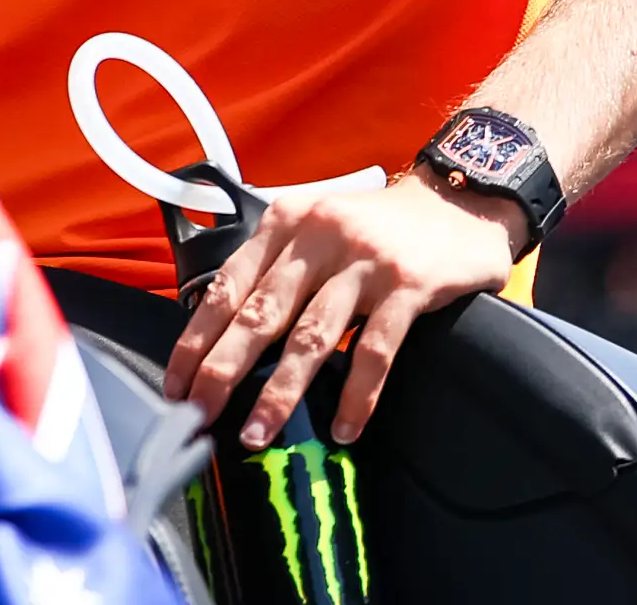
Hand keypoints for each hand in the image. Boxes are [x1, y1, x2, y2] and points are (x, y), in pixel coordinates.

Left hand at [162, 174, 519, 447]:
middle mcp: (318, 237)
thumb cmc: (379, 224)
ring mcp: (364, 262)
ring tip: (257, 434)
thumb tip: (227, 328)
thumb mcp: (317, 224)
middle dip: (222, 369)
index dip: (197, 338)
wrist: (459, 202)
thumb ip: (277, 264)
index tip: (176, 382)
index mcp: (285, 221)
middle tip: (199, 413)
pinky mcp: (409, 287)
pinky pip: (375, 351)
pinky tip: (345, 429)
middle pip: (259, 313)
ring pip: (310, 337)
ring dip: (279, 392)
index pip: (227, 286)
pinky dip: (357, 396)